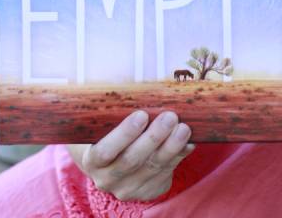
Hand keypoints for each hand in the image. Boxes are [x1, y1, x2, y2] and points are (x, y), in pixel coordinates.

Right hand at [80, 110, 194, 201]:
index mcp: (92, 160)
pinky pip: (166, 174)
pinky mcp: (148, 191)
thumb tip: (147, 91)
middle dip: (154, 137)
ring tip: (184, 128)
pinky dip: (179, 156)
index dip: (123, 134)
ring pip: (153, 168)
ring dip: (171, 147)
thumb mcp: (105, 124)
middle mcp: (108, 179)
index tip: (141, 114)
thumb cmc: (108, 132)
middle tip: (170, 116)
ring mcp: (128, 188)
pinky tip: (189, 142)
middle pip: (132, 160)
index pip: (105, 151)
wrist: (110, 161)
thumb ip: (117, 112)